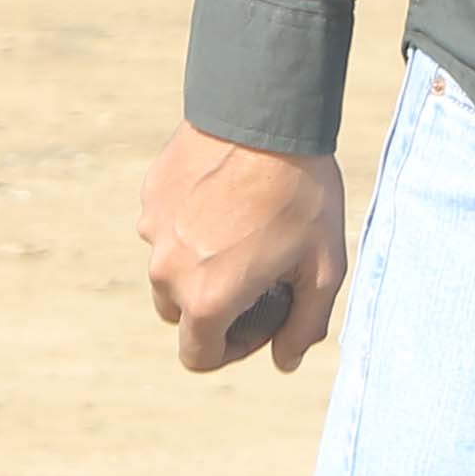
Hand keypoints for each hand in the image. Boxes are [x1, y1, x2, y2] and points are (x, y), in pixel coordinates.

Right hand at [141, 126, 347, 373]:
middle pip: (181, 314)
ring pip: (170, 267)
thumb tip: (284, 361)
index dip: (232, 350)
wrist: (266, 114)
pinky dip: (190, 224)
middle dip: (214, 306)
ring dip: (199, 263)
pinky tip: (228, 195)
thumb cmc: (302, 195)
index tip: (261, 319)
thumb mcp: (323, 267)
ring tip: (245, 228)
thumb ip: (305, 326)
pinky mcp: (151, 194)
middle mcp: (168, 270)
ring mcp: (153, 229)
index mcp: (207, 299)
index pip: (198, 357)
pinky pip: (166, 225)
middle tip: (256, 273)